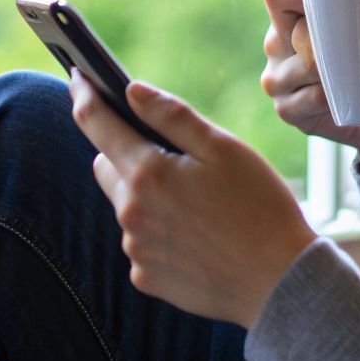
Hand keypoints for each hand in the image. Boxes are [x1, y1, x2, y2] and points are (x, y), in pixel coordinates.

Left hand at [67, 69, 314, 328]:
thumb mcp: (223, 148)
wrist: (280, 282)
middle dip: (127, 153)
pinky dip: (157, 233)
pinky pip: (141, 242)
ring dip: (145, 196)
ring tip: (196, 204)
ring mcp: (136, 249)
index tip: (79, 78)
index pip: (96, 123)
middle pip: (108, 166)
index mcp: (147, 173)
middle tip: (172, 158)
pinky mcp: (146, 277)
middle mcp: (131, 213)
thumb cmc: (259, 207)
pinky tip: (195, 237)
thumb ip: (171, 116)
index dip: (85, 95)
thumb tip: (131, 90)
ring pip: (126, 206)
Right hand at [260, 0, 359, 174]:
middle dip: (334, 39)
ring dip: (339, 72)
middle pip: (297, 30)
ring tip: (356, 77)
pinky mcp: (286, 109)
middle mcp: (276, 42)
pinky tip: (345, 98)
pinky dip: (336, 97)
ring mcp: (276, 78)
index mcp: (289, 14)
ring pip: (306, 65)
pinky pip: (313, 96)